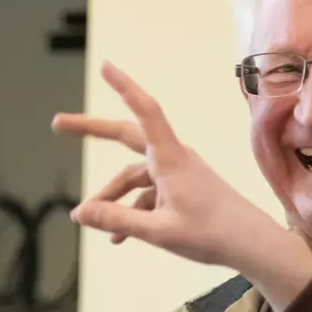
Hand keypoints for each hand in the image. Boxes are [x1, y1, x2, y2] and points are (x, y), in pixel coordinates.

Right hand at [56, 62, 311, 311]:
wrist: (252, 245)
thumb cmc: (212, 235)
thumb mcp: (159, 231)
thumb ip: (118, 220)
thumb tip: (79, 213)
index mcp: (170, 159)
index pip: (144, 112)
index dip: (123, 87)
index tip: (105, 66)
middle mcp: (173, 159)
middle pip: (126, 136)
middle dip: (93, 132)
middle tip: (58, 124)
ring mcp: (178, 174)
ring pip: (134, 177)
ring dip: (114, 197)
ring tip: (97, 224)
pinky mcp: (183, 190)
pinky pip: (148, 195)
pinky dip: (132, 211)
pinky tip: (119, 238)